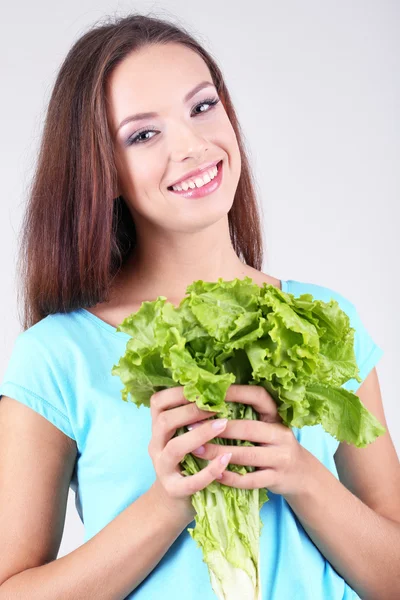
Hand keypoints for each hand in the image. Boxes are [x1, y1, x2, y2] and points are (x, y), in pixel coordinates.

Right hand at [148, 387, 232, 523]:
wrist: (174, 500)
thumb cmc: (187, 459)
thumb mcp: (184, 434)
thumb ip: (193, 415)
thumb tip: (218, 386)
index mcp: (158, 428)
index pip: (158, 402)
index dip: (179, 392)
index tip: (203, 386)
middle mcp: (155, 445)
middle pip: (164, 422)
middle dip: (191, 410)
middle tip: (217, 405)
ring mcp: (162, 468)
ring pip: (174, 448)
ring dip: (200, 434)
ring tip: (223, 425)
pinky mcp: (174, 490)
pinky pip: (191, 481)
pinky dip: (209, 470)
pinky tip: (226, 460)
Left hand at [191, 384, 308, 496]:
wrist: (302, 476)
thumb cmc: (275, 446)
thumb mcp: (269, 427)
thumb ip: (248, 417)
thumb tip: (210, 400)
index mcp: (277, 417)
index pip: (259, 397)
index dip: (236, 392)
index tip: (211, 391)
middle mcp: (281, 435)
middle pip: (248, 428)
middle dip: (217, 428)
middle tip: (191, 426)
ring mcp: (281, 458)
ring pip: (247, 455)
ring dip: (218, 453)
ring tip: (195, 450)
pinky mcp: (277, 479)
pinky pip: (251, 480)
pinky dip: (231, 478)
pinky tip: (214, 475)